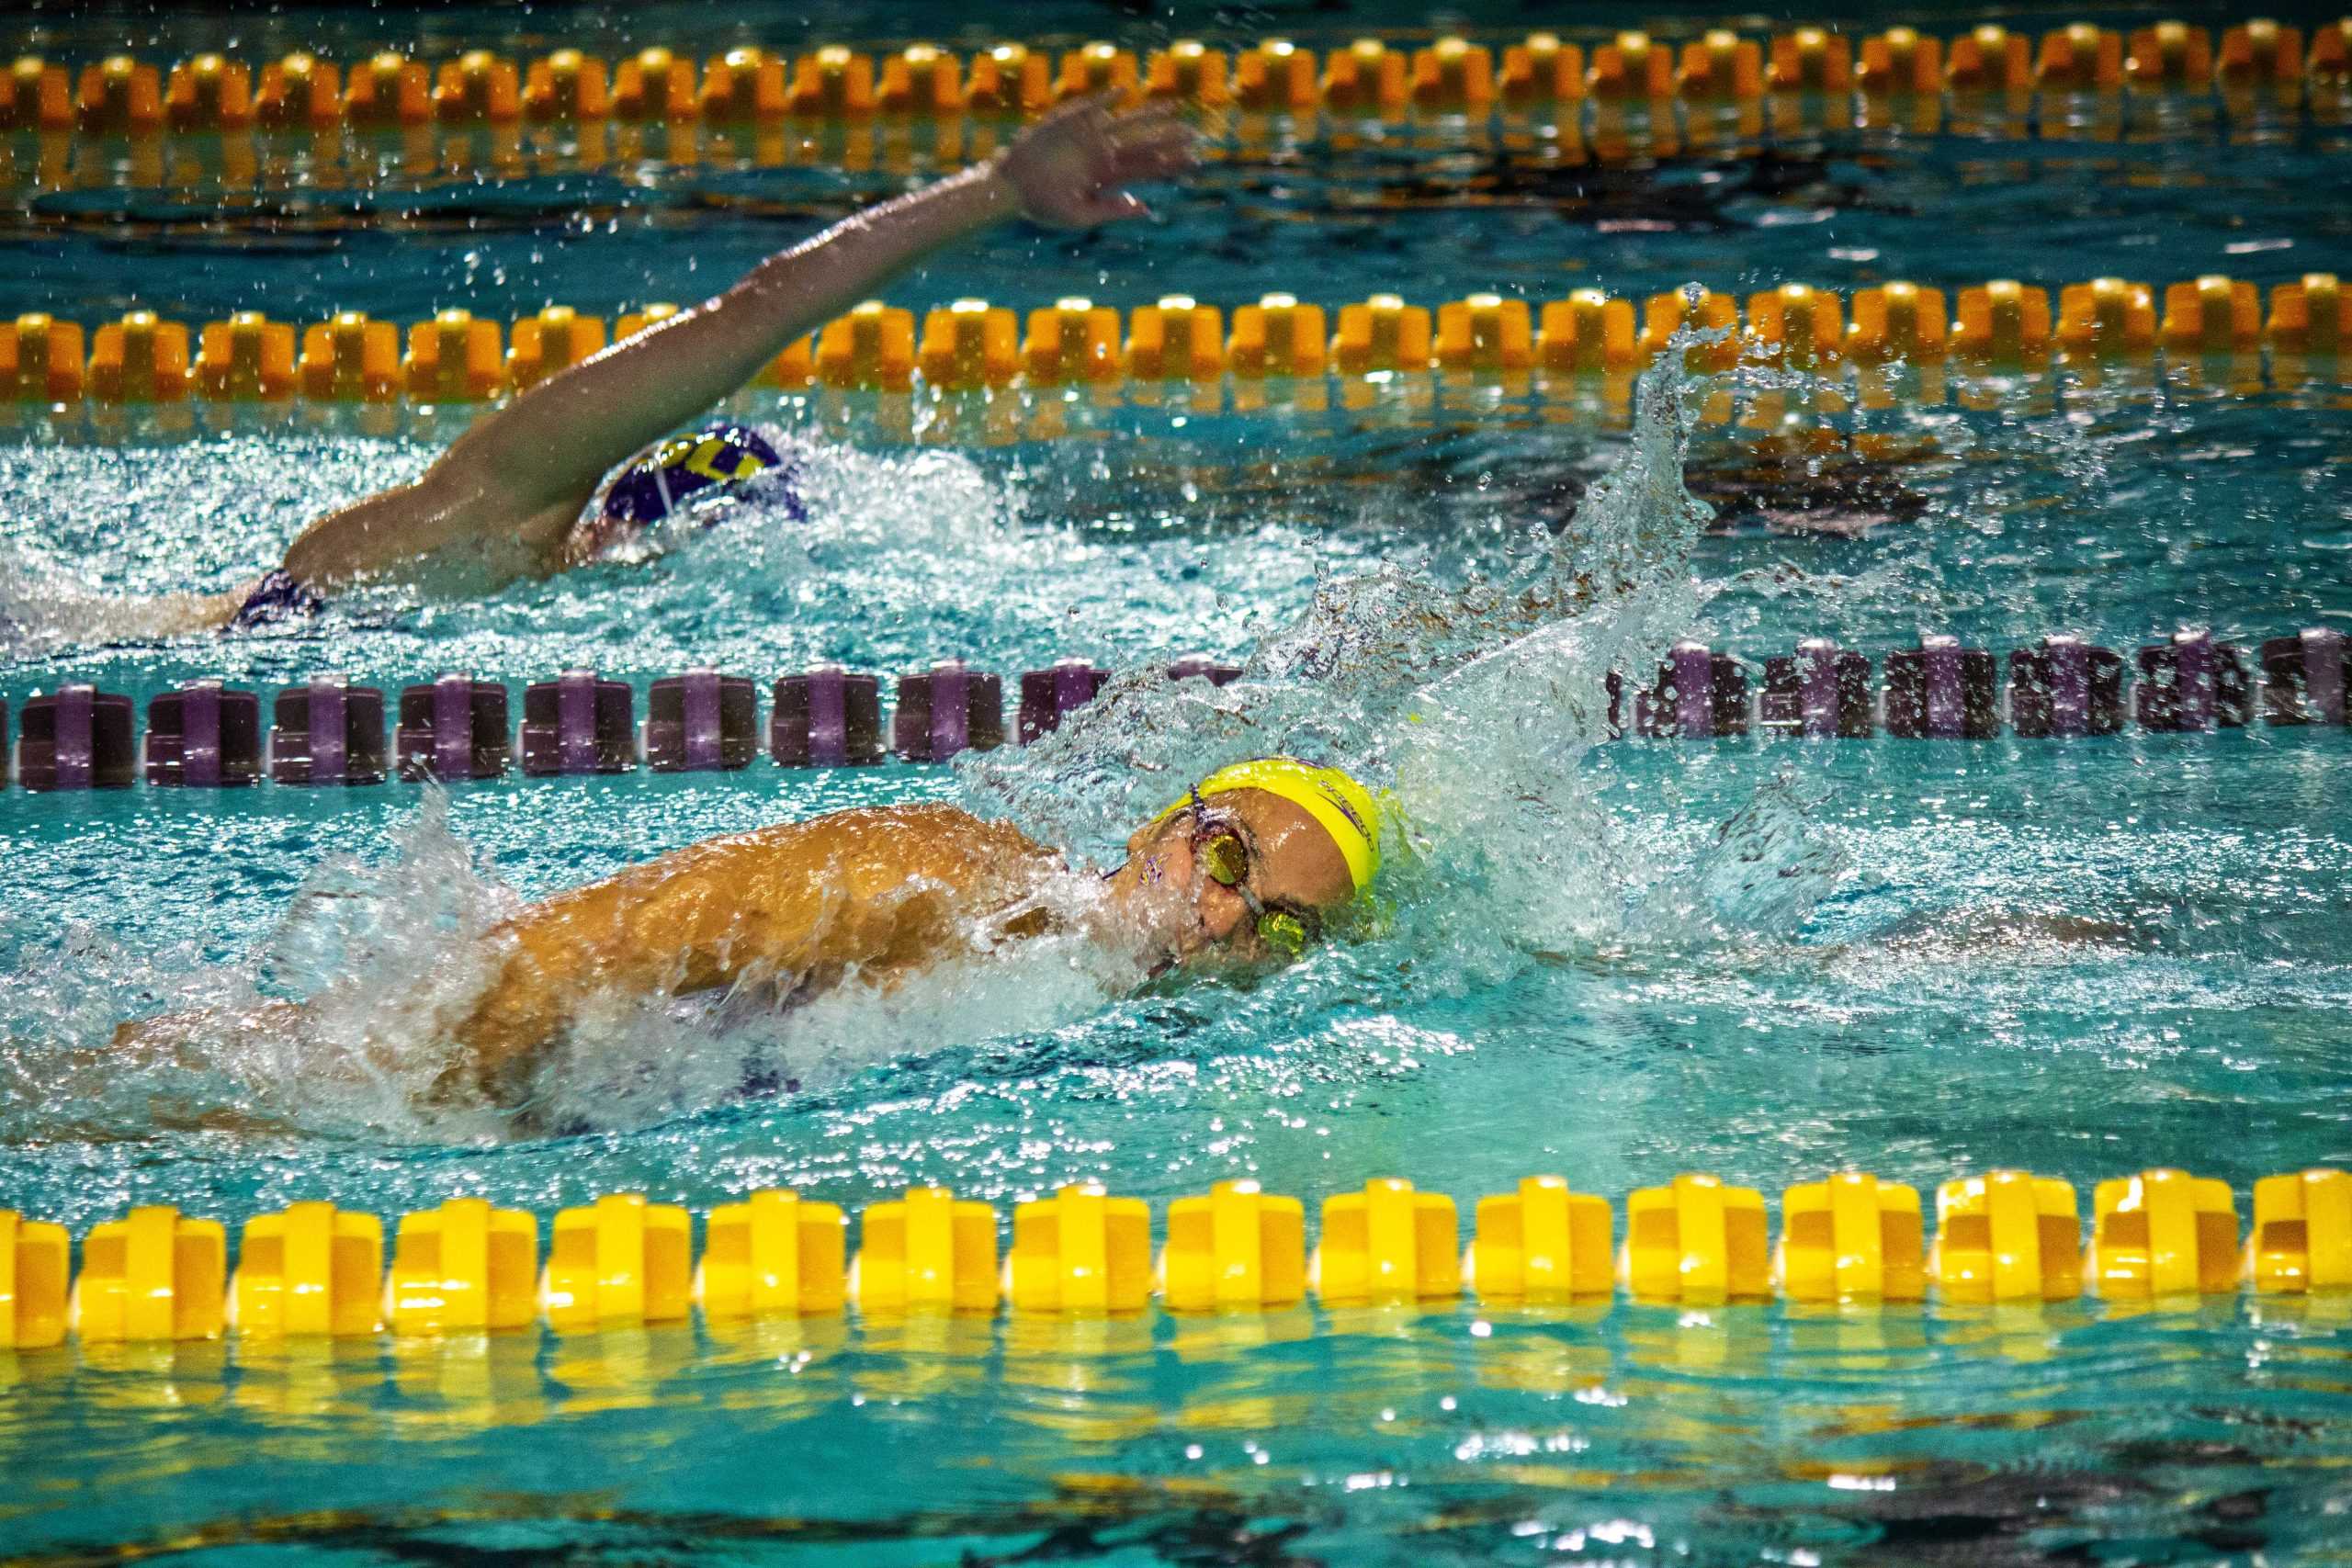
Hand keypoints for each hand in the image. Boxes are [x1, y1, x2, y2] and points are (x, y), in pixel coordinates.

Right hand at [991, 94, 1198, 227]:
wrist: (1012, 188)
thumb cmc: (1043, 206)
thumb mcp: (1080, 216)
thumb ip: (1112, 210)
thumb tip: (1146, 208)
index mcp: (1108, 177)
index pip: (1147, 169)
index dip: (1171, 164)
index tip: (1196, 161)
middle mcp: (1104, 155)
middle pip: (1144, 145)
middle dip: (1170, 140)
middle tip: (1198, 135)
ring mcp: (1089, 137)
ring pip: (1127, 124)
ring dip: (1150, 116)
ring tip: (1174, 107)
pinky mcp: (1070, 122)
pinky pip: (1093, 107)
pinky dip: (1107, 99)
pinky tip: (1125, 91)